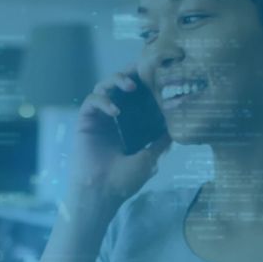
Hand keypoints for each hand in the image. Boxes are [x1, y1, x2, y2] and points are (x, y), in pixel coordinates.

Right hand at [67, 63, 170, 206]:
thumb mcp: (151, 159)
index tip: (157, 73)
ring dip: (116, 81)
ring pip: (103, 86)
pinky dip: (103, 100)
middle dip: (130, 73)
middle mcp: (113, 118)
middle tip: (141, 67)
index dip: (144, 83)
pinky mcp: (85, 121)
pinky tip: (115, 111)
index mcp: (129, 125)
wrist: (101, 194)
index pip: (136, 97)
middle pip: (119, 85)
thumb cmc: (124, 181)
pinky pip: (92, 101)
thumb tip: (177, 126)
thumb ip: (161, 141)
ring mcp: (98, 118)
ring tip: (130, 86)